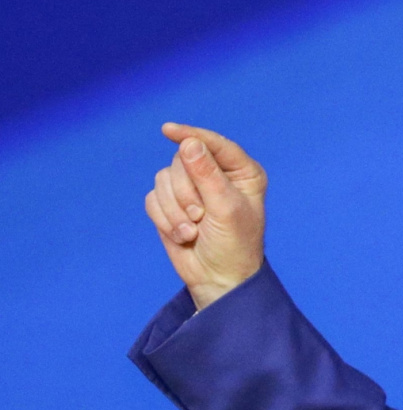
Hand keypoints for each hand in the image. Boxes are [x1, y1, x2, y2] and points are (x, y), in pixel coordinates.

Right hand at [145, 123, 267, 309]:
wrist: (218, 279)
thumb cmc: (234, 245)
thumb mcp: (226, 208)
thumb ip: (207, 175)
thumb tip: (189, 142)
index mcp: (242, 172)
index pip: (215, 144)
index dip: (191, 135)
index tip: (169, 130)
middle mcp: (218, 175)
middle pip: (182, 160)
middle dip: (186, 192)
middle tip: (200, 216)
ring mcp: (193, 189)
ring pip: (164, 178)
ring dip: (175, 210)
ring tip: (193, 230)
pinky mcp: (172, 205)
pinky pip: (153, 198)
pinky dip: (164, 219)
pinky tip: (183, 235)